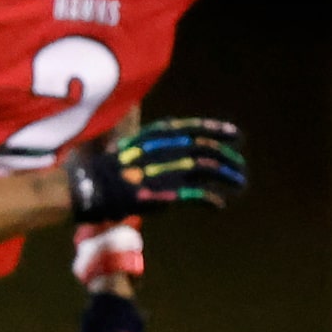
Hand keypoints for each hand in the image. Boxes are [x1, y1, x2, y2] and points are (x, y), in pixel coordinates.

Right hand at [67, 118, 245, 223]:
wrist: (92, 186)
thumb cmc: (104, 167)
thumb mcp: (130, 143)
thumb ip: (153, 137)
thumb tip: (168, 126)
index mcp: (160, 134)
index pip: (197, 128)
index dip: (218, 130)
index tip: (236, 134)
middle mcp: (171, 148)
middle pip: (209, 149)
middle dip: (229, 157)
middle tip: (240, 164)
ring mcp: (172, 169)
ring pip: (212, 169)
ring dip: (230, 176)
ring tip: (239, 183)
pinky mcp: (170, 192)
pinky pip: (200, 194)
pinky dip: (212, 200)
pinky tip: (219, 205)